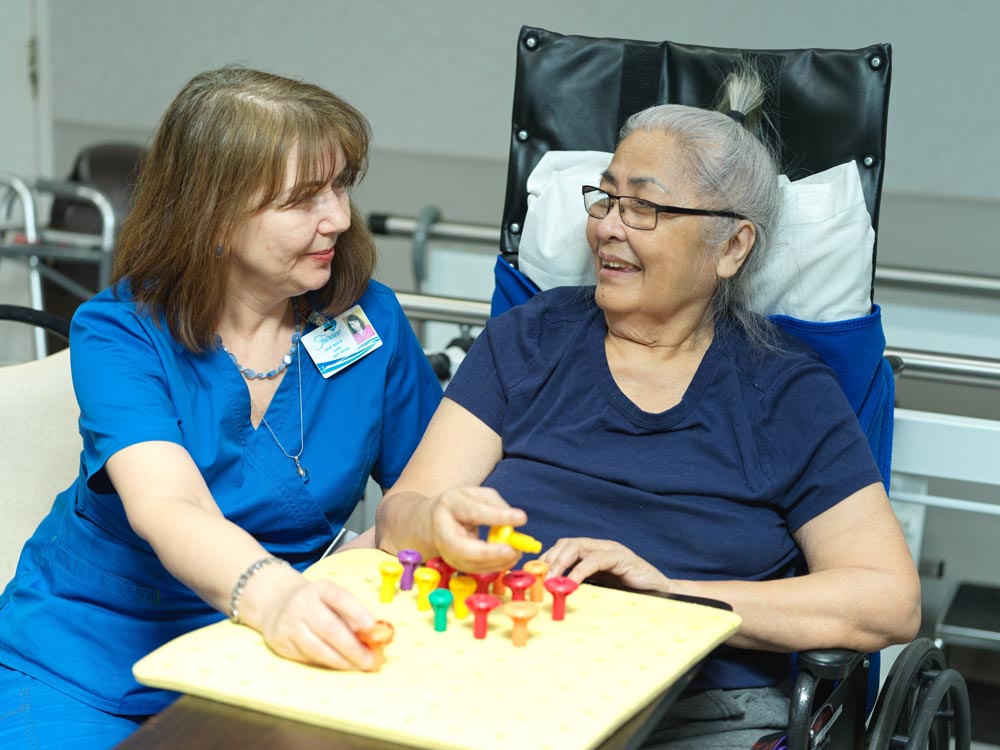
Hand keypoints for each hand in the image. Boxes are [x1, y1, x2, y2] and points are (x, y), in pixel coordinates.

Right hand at [260, 577, 377, 670]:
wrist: (276, 604)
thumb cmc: (316, 604)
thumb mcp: (332, 599)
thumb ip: (351, 615)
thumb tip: (374, 636)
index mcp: (320, 589)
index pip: (340, 598)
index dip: (357, 612)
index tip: (372, 627)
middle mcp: (302, 603)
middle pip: (329, 628)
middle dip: (352, 647)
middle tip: (370, 660)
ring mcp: (289, 623)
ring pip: (316, 647)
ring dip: (341, 660)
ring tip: (358, 666)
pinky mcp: (281, 642)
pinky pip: (306, 657)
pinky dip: (326, 663)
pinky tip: (339, 665)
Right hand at [429, 487, 526, 572]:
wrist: (430, 523)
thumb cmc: (458, 505)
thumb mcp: (475, 494)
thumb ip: (495, 504)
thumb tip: (515, 520)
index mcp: (449, 505)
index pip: (473, 512)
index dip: (496, 516)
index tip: (521, 518)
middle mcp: (444, 531)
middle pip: (462, 548)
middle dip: (490, 552)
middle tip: (512, 550)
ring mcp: (446, 552)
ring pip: (470, 564)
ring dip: (497, 562)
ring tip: (516, 552)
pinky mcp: (454, 564)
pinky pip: (476, 569)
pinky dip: (494, 566)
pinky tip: (508, 558)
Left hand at [540, 538, 672, 593]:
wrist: (661, 594)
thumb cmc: (629, 593)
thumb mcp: (599, 588)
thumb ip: (580, 585)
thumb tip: (554, 593)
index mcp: (593, 552)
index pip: (563, 547)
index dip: (547, 558)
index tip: (533, 573)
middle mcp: (600, 546)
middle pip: (567, 543)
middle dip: (550, 558)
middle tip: (538, 577)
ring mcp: (611, 549)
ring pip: (578, 546)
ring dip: (560, 563)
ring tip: (551, 580)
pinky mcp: (621, 557)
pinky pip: (595, 559)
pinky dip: (580, 570)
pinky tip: (571, 582)